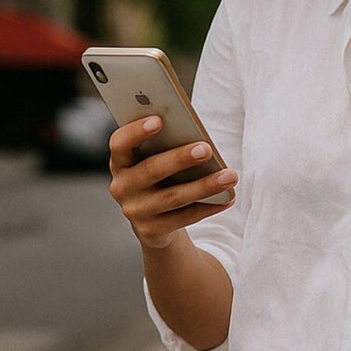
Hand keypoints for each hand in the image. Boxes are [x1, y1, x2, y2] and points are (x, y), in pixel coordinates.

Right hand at [108, 116, 236, 249]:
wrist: (152, 220)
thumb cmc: (160, 177)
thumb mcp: (155, 160)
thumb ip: (165, 147)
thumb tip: (198, 140)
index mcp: (120, 162)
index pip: (119, 144)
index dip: (136, 131)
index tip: (159, 120)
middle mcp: (122, 187)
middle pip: (151, 170)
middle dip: (180, 158)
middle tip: (206, 149)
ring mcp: (135, 211)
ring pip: (173, 197)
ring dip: (205, 186)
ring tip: (230, 176)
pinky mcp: (150, 231)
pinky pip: (185, 217)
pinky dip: (209, 207)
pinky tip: (228, 197)